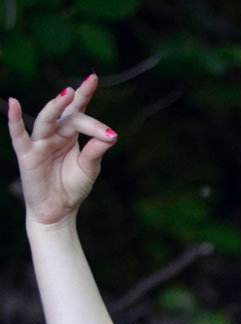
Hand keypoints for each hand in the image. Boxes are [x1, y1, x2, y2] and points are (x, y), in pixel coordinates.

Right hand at [8, 75, 117, 226]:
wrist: (58, 212)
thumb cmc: (72, 188)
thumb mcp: (88, 169)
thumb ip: (96, 152)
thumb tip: (111, 135)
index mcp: (70, 134)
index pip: (78, 111)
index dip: (84, 94)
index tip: (92, 77)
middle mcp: (54, 134)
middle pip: (68, 117)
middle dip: (81, 113)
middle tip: (90, 104)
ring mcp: (39, 142)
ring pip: (45, 120)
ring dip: (55, 107)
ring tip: (66, 94)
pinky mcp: (27, 154)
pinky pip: (18, 135)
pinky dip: (14, 119)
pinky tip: (13, 104)